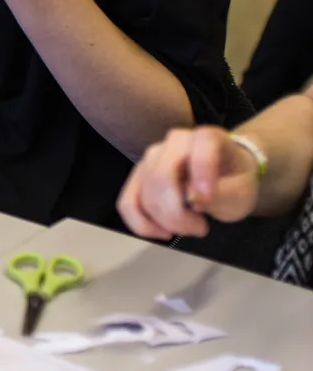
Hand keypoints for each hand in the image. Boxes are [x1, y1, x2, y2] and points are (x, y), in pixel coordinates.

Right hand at [118, 126, 261, 239]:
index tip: (207, 200)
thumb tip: (191, 198)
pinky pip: (128, 202)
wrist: (226, 178)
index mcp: (207, 138)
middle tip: (200, 228)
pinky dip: (141, 224)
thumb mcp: (242, 192)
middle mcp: (175, 141)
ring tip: (189, 227)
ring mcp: (152, 157)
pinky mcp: (139, 176)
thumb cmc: (235, 182)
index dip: (202, 172)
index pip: (200, 145)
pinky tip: (162, 232)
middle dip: (177, 214)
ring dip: (164, 221)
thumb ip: (222, 194)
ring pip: (144, 194)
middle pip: (161, 177)